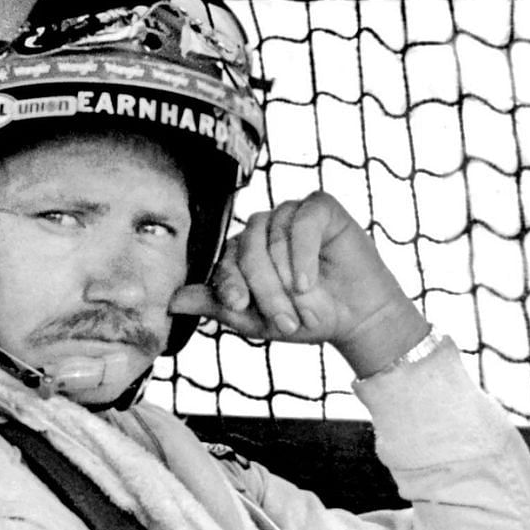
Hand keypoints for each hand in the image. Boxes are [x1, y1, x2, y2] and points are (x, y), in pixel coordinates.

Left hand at [169, 191, 429, 376]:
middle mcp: (264, 228)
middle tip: (282, 321)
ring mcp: (291, 214)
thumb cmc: (308, 317)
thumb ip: (217, 306)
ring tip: (303, 303)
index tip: (239, 305)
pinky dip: (303, 255)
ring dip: (287, 277)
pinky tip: (309, 281)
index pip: (225, 260)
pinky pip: (301, 223)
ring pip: (272, 238)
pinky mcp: (320, 207)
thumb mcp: (258, 320)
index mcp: (244, 251)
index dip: (228, 283)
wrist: (358, 317)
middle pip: (247, 249)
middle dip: (263, 288)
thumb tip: (171, 302)